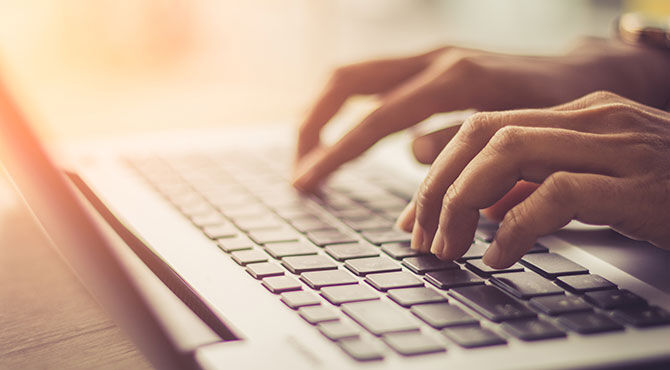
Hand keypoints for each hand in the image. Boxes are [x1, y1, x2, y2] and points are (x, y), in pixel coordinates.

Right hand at [292, 38, 669, 190]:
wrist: (584, 73)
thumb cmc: (559, 109)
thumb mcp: (521, 134)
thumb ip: (464, 143)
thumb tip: (412, 153)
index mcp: (455, 79)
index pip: (376, 118)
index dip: (336, 153)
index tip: (306, 182)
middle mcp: (434, 59)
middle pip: (347, 81)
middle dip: (313, 124)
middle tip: (299, 167)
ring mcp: (429, 57)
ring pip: (354, 76)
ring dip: (324, 114)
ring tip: (310, 155)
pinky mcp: (429, 65)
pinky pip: (374, 82)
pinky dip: (349, 110)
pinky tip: (344, 138)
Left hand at [396, 91, 669, 268]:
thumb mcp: (597, 184)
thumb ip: (539, 186)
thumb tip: (483, 208)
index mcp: (577, 113)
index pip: (483, 127)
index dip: (438, 171)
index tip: (416, 216)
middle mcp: (592, 118)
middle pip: (483, 135)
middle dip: (439, 187)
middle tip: (422, 237)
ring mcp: (617, 146)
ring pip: (508, 153)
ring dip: (463, 203)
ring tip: (449, 247)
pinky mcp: (638, 185)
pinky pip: (556, 195)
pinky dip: (516, 227)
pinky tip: (499, 258)